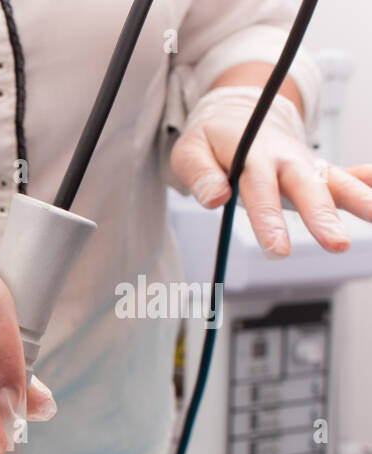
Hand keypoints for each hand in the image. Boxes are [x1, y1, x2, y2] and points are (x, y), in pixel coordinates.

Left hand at [171, 86, 371, 256]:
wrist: (236, 115)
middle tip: (337, 244)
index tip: (278, 250)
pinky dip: (369, 181)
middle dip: (323, 217)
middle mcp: (285, 158)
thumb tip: (215, 200)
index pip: (260, 191)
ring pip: (336, 180)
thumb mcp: (189, 152)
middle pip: (306, 188)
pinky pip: (347, 174)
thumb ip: (200, 175)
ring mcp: (305, 163)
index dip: (269, 221)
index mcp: (252, 155)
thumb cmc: (210, 140)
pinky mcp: (316, 170)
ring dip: (360, 198)